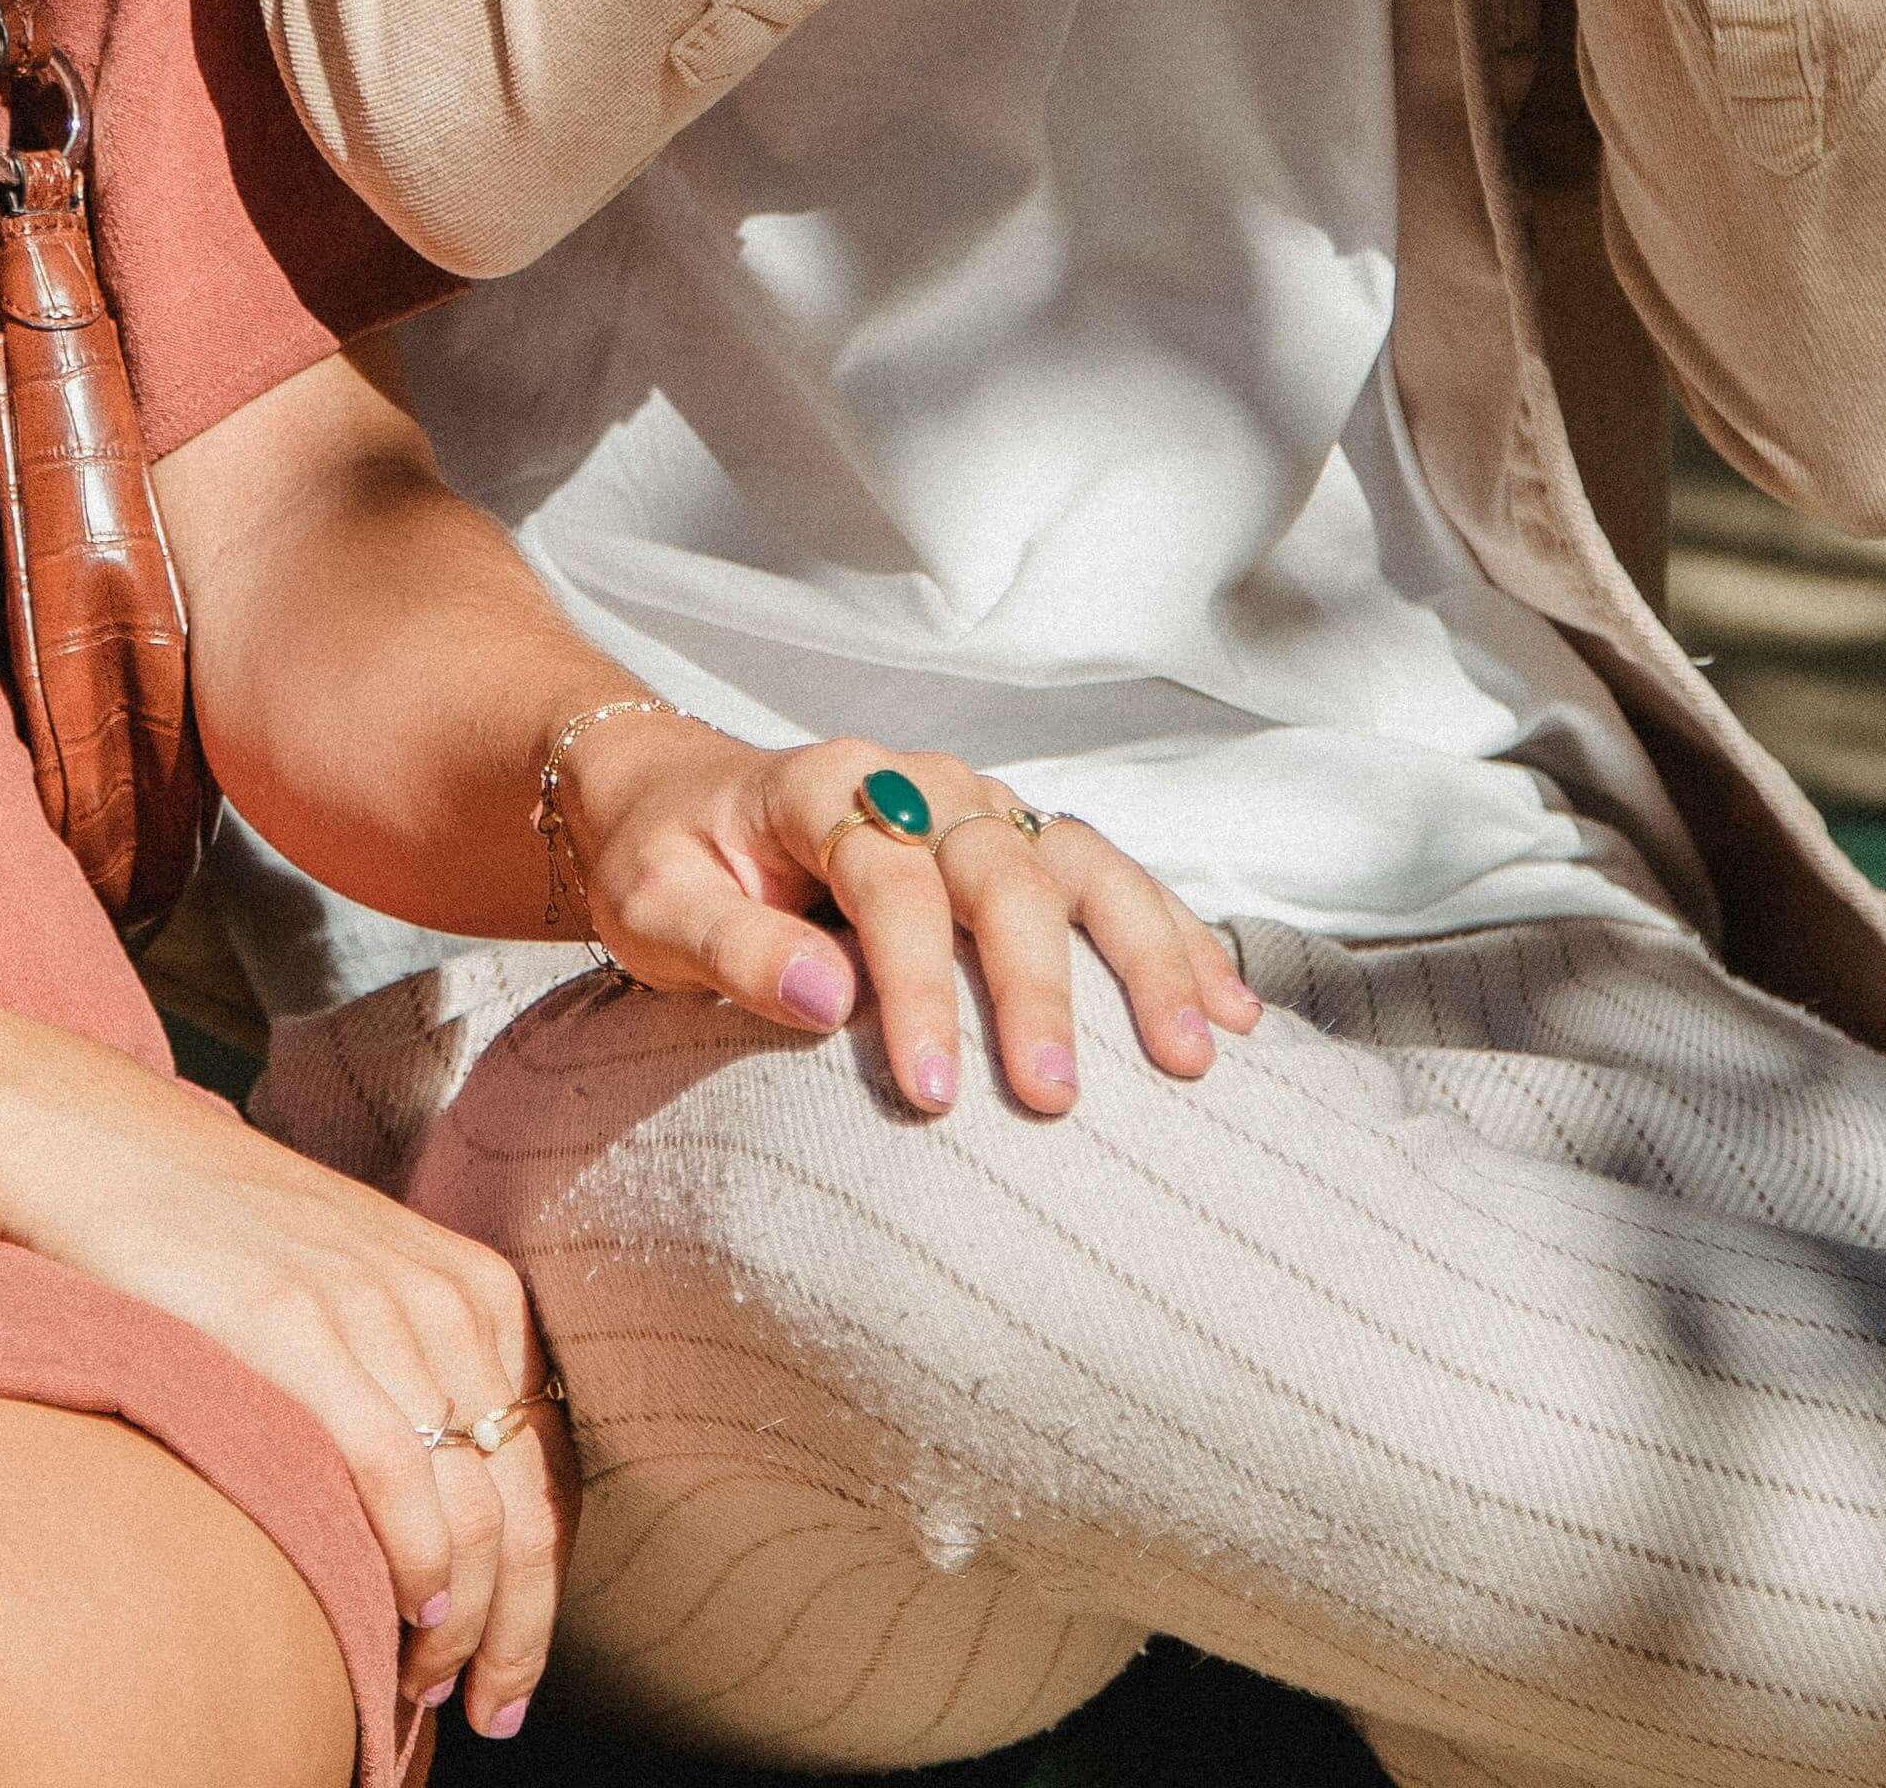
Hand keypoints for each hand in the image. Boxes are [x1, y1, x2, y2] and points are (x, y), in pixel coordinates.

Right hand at [0, 1051, 570, 1740]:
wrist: (101, 1146)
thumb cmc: (216, 1240)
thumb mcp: (347, 1291)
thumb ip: (404, 1376)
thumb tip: (432, 1519)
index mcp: (472, 1291)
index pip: (546, 1470)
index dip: (543, 1586)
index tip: (512, 1664)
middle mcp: (444, 1297)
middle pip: (527, 1502)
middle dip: (522, 1628)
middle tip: (491, 1706)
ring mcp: (374, 1307)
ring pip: (474, 1505)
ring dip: (465, 1623)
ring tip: (429, 1687)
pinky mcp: (296, 1323)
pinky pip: (396, 1471)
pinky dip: (417, 1562)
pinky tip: (407, 1614)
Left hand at [564, 721, 1261, 1119]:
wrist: (678, 797)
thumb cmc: (663, 859)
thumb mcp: (655, 903)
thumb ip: (731, 948)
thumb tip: (829, 998)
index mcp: (828, 786)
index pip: (889, 882)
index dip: (915, 987)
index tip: (930, 1095)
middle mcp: (922, 784)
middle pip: (1003, 872)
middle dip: (1038, 988)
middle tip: (1056, 1102)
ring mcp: (980, 807)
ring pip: (1083, 863)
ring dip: (1146, 954)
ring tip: (1195, 1054)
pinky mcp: (1016, 842)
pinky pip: (1110, 880)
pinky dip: (1175, 937)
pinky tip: (1229, 1007)